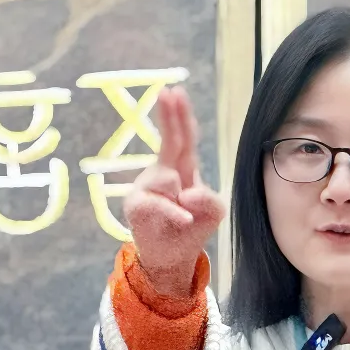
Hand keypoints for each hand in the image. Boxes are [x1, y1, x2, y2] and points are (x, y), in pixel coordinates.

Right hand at [122, 86, 226, 296]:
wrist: (171, 258)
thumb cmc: (191, 227)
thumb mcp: (213, 213)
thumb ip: (209, 199)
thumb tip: (186, 192)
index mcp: (184, 168)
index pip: (185, 137)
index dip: (181, 116)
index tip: (176, 91)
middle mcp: (163, 171)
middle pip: (169, 141)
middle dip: (169, 117)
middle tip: (167, 93)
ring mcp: (146, 186)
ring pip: (167, 178)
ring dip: (180, 198)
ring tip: (182, 217)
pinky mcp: (136, 204)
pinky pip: (159, 203)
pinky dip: (174, 213)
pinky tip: (184, 220)